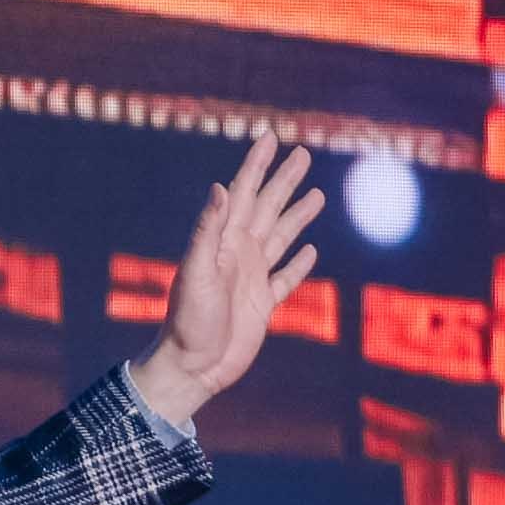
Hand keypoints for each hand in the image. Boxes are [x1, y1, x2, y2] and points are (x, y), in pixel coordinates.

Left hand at [129, 132, 324, 430]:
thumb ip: (208, 229)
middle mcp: (238, 254)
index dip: (257, 165)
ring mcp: (251, 278)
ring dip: (297, 215)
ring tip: (316, 195)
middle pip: (267, 208)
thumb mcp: (196, 271)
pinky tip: (310, 250)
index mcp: (222, 241)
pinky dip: (299, 263)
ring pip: (280, 237)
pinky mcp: (263, 304)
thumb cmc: (188, 320)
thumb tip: (221, 186)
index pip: (242, 193)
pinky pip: (285, 278)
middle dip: (284, 181)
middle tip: (303, 154)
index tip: (270, 138)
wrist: (192, 367)